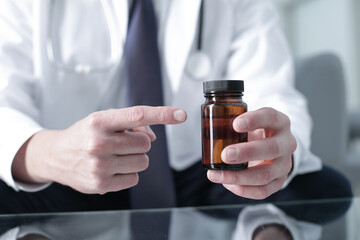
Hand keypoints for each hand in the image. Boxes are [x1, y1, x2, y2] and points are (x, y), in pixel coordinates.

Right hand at [12, 106, 186, 193]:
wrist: (56, 156)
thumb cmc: (85, 135)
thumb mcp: (103, 120)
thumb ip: (131, 123)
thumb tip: (152, 138)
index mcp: (99, 121)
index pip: (138, 115)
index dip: (163, 114)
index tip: (181, 114)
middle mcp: (99, 143)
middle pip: (145, 144)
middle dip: (138, 143)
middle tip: (122, 143)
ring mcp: (100, 166)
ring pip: (143, 162)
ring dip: (135, 158)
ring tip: (116, 155)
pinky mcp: (101, 184)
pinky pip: (134, 178)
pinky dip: (128, 173)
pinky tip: (112, 168)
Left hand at [207, 107, 296, 198]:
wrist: (274, 147)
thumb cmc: (257, 132)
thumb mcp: (249, 122)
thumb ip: (230, 125)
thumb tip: (205, 135)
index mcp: (279, 122)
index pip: (270, 117)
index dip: (254, 120)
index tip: (235, 124)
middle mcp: (286, 143)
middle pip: (271, 148)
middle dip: (247, 153)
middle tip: (225, 154)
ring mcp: (284, 164)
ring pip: (266, 174)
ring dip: (239, 176)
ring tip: (217, 175)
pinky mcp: (279, 182)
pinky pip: (263, 191)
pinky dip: (244, 190)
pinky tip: (228, 184)